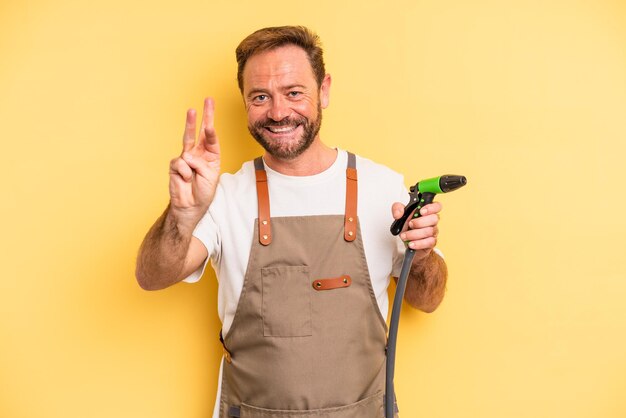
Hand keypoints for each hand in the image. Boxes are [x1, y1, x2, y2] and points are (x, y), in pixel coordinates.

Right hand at [169, 98, 220, 220]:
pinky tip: (186, 179)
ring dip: (190, 124)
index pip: (211, 137)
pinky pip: (181, 163)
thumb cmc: (204, 191)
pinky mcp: (175, 164)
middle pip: (200, 130)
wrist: (191, 206)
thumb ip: (201, 163)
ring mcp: (185, 157)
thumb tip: (187, 155)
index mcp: (210, 155)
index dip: (211, 129)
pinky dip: (185, 172)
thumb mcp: (210, 176)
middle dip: (204, 115)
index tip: (210, 123)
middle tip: (208, 100)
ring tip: (192, 119)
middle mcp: (198, 152)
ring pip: (187, 138)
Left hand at [391, 201, 441, 259]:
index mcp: (427, 211)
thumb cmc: (407, 225)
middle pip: (434, 218)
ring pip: (430, 231)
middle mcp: (432, 221)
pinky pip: (429, 242)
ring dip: (415, 234)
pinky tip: (411, 243)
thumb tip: (398, 213)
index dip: (431, 207)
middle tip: (410, 224)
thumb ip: (397, 208)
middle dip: (420, 222)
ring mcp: (433, 231)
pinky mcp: (431, 242)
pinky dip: (418, 243)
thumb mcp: (400, 214)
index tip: (421, 211)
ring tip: (404, 235)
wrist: (407, 240)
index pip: (437, 206)